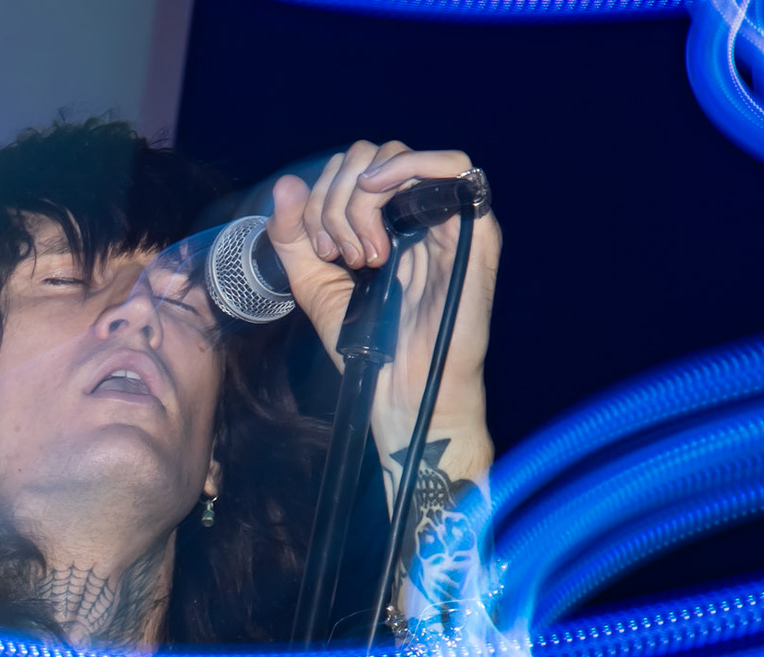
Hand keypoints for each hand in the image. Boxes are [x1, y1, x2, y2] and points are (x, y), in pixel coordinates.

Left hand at [267, 142, 499, 476]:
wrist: (399, 392)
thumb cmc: (368, 347)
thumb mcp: (314, 285)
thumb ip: (294, 237)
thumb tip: (286, 185)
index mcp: (385, 224)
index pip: (353, 169)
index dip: (322, 195)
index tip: (318, 249)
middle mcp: (417, 216)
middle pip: (373, 157)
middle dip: (336, 198)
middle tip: (336, 253)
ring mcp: (448, 222)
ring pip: (403, 159)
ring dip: (363, 195)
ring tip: (358, 252)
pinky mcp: (476, 233)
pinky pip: (458, 168)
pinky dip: (412, 166)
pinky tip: (378, 194)